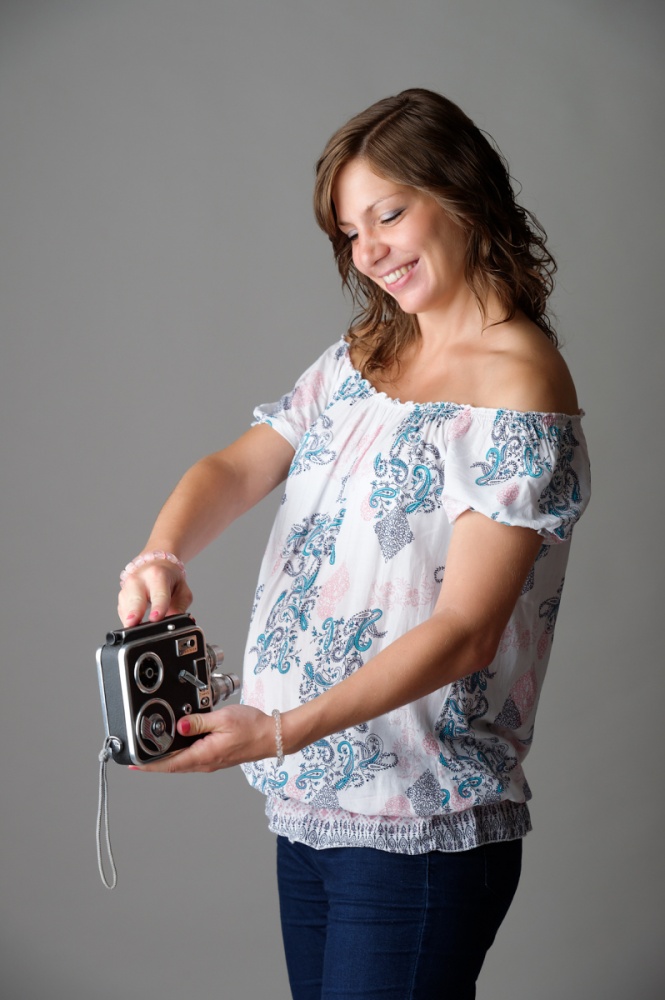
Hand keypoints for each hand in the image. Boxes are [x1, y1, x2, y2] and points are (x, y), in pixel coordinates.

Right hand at [117, 560, 192, 626]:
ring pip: (126, 607)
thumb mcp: (182, 591)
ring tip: (136, 629)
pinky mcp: (122, 596)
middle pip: (136, 599)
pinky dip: (128, 619)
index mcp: (157, 575)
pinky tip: (136, 623)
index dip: (158, 607)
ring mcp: (127, 587)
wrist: (156, 566)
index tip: (155, 618)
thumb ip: (179, 607)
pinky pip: (123, 611)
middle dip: (134, 613)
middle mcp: (139, 579)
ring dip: (130, 620)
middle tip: (133, 624)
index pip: (159, 594)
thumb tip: (173, 623)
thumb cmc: (170, 579)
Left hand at [129, 704, 275, 773]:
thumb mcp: (223, 719)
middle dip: (153, 761)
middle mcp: (206, 762)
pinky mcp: (216, 757)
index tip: (133, 763)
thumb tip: (178, 725)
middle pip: (172, 765)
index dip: (149, 765)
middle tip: (136, 753)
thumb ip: (198, 722)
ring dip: (166, 757)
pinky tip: (178, 743)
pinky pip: (192, 757)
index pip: (170, 763)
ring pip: (182, 762)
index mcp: (204, 755)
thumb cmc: (252, 727)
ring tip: (152, 747)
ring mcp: (211, 761)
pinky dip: (180, 753)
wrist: (273, 736)